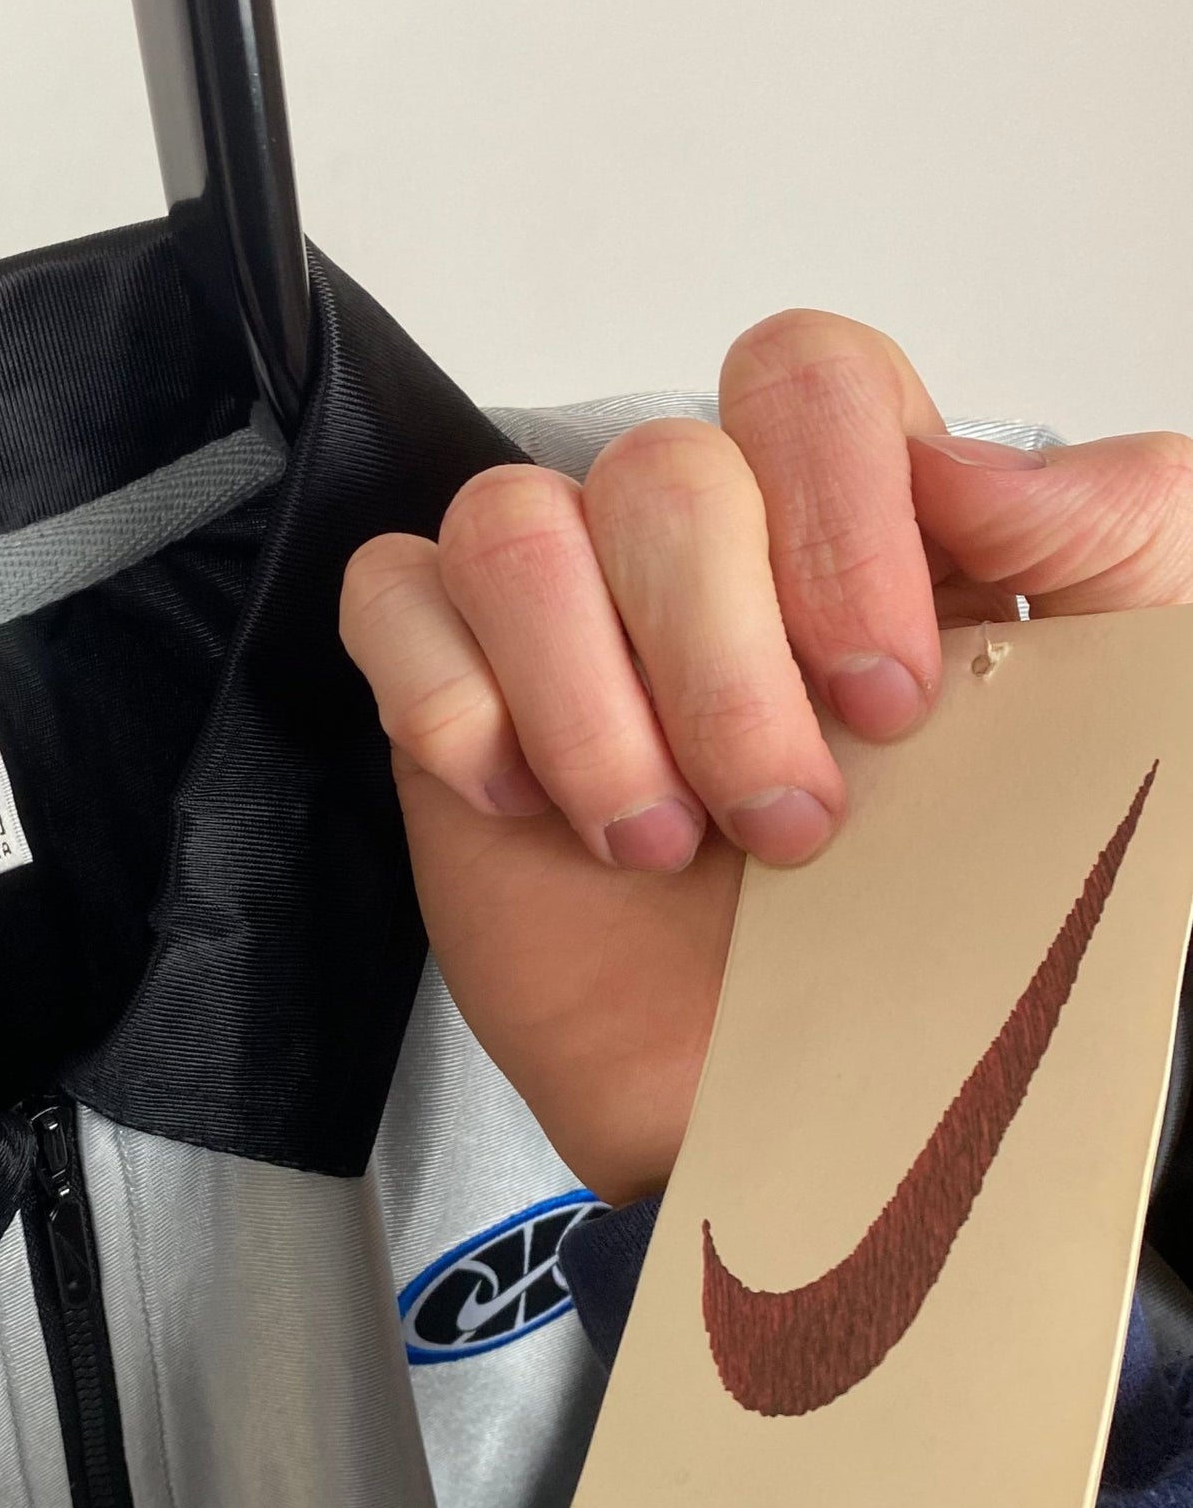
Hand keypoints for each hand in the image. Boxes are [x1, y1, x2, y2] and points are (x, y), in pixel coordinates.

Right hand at [340, 311, 1192, 1206]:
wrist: (804, 1129)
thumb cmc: (954, 946)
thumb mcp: (1127, 734)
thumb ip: (1126, 539)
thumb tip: (971, 462)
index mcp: (856, 531)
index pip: (807, 378)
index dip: (837, 512)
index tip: (888, 699)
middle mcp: (701, 560)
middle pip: (658, 465)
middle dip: (722, 667)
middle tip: (784, 825)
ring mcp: (562, 621)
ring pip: (510, 521)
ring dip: (586, 702)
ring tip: (648, 842)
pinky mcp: (448, 697)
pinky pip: (389, 595)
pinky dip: (449, 699)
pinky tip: (520, 804)